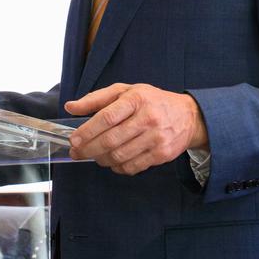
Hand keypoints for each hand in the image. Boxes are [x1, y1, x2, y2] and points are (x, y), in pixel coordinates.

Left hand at [66, 83, 207, 175]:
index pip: (107, 117)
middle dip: (89, 149)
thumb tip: (70, 107)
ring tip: (94, 156)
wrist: (188, 116)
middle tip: (77, 152)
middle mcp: (148, 118)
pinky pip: (132, 167)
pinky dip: (117, 167)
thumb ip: (96, 99)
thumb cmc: (151, 101)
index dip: (87, 131)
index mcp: (136, 99)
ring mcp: (156, 138)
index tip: (74, 140)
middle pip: (111, 140)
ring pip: (120, 156)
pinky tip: (112, 161)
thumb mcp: (125, 91)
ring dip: (101, 159)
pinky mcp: (162, 154)